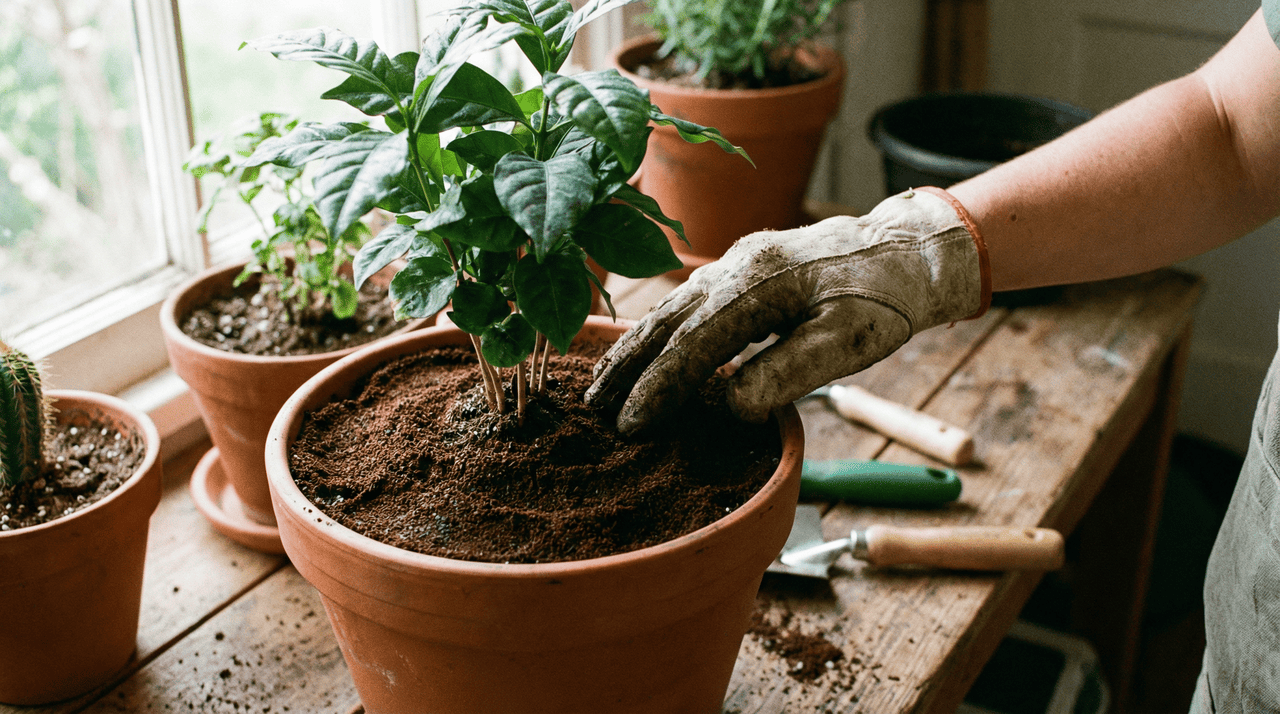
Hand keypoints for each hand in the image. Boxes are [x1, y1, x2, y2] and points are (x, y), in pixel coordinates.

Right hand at [585, 188, 990, 432]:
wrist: (907, 249)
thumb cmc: (885, 297)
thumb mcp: (850, 341)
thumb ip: (789, 371)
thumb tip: (730, 403)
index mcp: (761, 281)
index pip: (695, 343)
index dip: (659, 387)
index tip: (631, 424)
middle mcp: (737, 264)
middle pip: (666, 320)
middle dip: (626, 366)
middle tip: (591, 408)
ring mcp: (735, 262)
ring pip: (670, 309)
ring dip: (633, 348)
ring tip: (600, 385)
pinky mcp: (741, 268)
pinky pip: (686, 303)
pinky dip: (656, 331)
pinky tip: (640, 352)